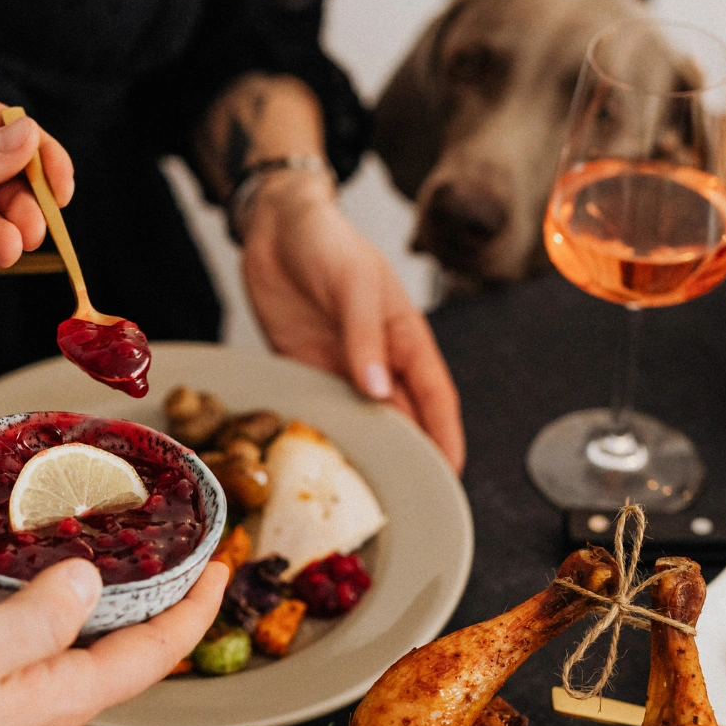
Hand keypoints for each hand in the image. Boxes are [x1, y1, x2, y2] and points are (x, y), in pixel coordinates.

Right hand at [0, 500, 226, 725]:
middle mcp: (29, 712)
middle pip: (89, 639)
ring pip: (13, 622)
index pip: (151, 658)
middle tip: (116, 524)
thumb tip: (88, 584)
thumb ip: (38, 617)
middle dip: (101, 579)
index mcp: (53, 704)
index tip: (221, 566)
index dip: (194, 611)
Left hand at [242, 172, 465, 472]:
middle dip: (408, 458)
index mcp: (405, 338)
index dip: (445, 438)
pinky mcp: (302, 368)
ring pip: (361, 420)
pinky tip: (320, 459)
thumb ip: (365, 336)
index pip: (434, 398)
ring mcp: (340, 367)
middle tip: (409, 500)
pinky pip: (318, 408)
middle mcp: (377, 360)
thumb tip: (378, 389)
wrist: (275, 225)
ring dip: (365, 451)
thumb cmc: (329, 242)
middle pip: (401, 419)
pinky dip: (322, 433)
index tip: (450, 475)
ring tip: (365, 493)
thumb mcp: (356, 282)